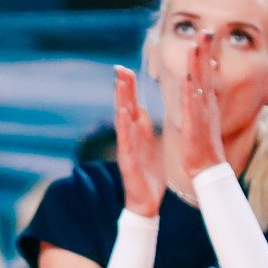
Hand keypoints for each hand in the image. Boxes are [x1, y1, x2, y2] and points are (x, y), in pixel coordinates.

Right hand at [113, 65, 165, 217]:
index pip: (129, 104)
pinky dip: (124, 127)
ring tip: (120, 85)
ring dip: (120, 102)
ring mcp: (126, 148)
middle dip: (122, 88)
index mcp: (136, 132)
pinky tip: (123, 115)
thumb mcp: (147, 144)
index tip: (124, 67)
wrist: (146, 200)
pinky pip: (125, 141)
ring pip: (122, 121)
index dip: (127, 86)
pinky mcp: (127, 161)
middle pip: (123, 107)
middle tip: (119, 68)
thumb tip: (138, 107)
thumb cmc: (147, 172)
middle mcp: (128, 137)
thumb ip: (141, 126)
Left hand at [170, 29, 229, 177]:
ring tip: (198, 47)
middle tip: (206, 31)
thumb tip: (198, 84)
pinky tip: (190, 81)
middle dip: (205, 52)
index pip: (205, 73)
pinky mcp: (196, 127)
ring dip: (200, 66)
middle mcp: (205, 105)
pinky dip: (192, 94)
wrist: (205, 168)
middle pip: (206, 73)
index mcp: (204, 102)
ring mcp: (202, 114)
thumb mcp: (200, 116)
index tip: (203, 34)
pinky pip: (194, 108)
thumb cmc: (201, 144)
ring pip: (201, 86)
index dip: (204, 54)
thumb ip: (200, 100)